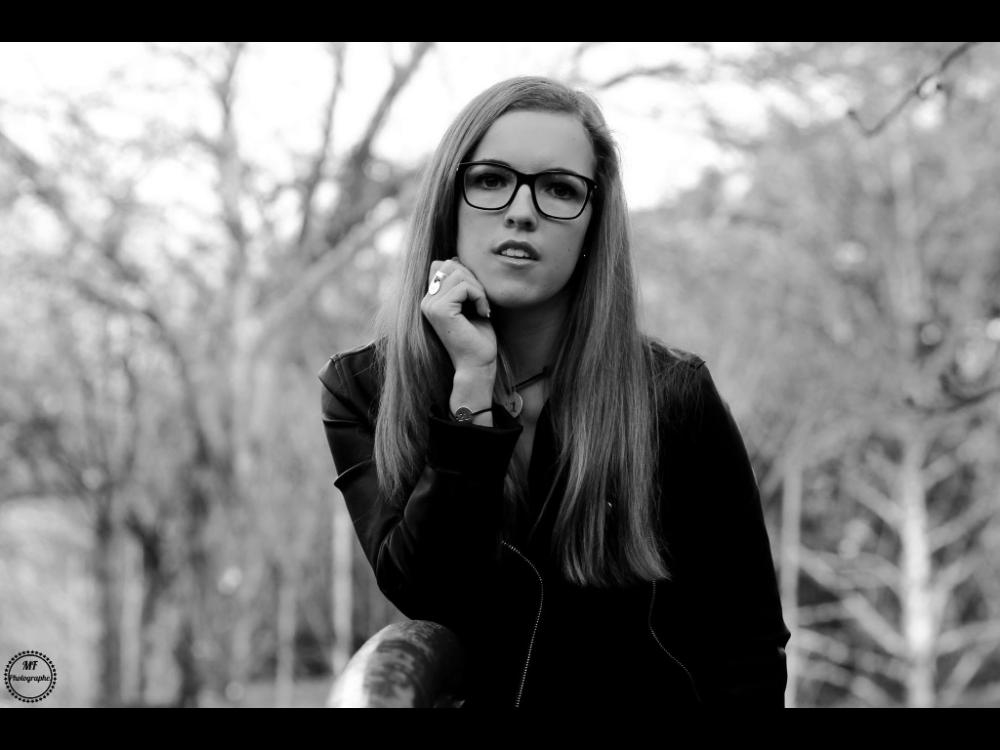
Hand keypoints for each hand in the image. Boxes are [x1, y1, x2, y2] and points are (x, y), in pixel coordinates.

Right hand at [420, 257, 495, 372]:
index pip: (442, 265)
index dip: (464, 273)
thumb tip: (455, 257)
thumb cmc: (478, 337)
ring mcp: (430, 305)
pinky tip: (484, 313)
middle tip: (481, 301)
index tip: (476, 296)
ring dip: (478, 289)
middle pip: (450, 264)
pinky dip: (480, 296)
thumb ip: (460, 283)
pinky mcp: (440, 310)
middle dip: (472, 278)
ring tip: (483, 308)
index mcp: (430, 299)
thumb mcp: (469, 303)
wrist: (477, 364)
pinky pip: (464, 286)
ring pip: (458, 273)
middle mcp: (426, 301)